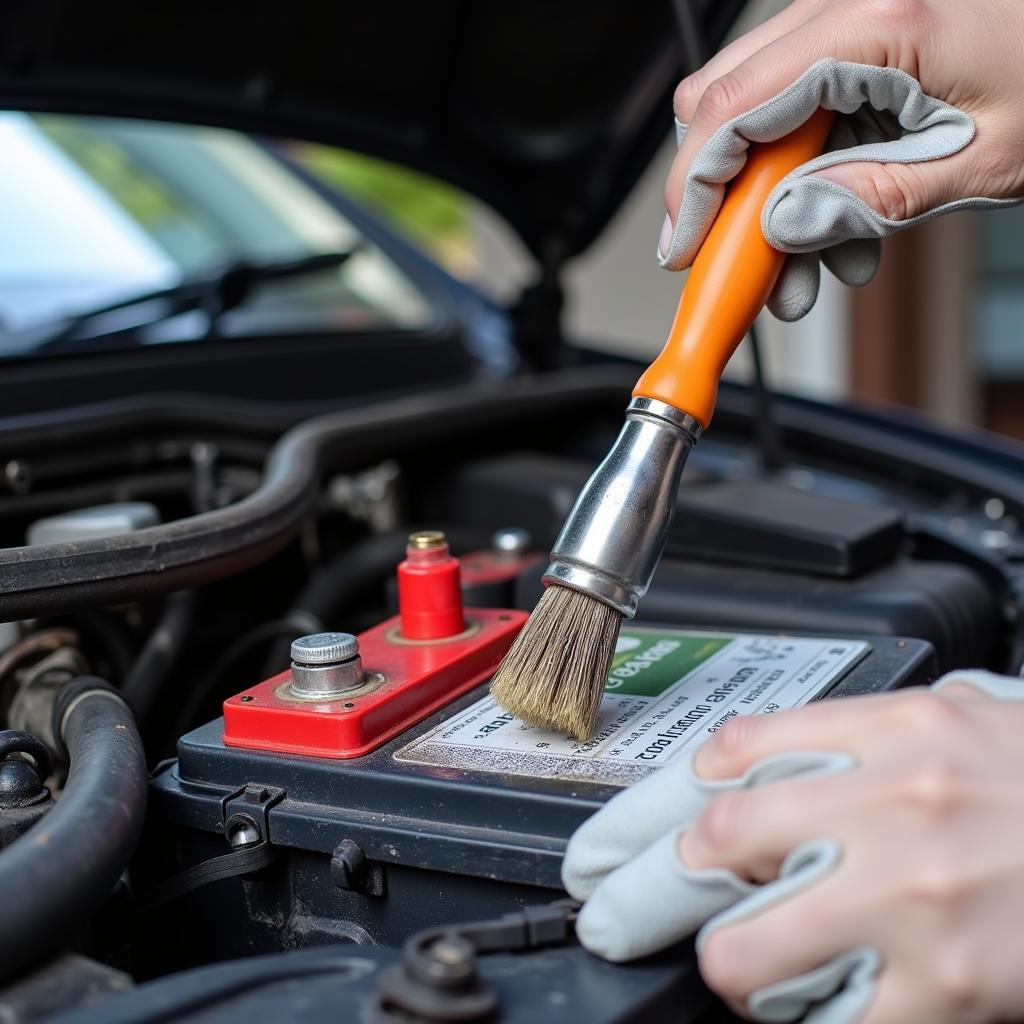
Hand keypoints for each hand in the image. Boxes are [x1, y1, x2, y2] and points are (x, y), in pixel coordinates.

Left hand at [562, 671, 1023, 1022]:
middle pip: (717, 842)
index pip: (730, 752)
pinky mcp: (949, 987)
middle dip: (644, 884)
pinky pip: (835, 1022)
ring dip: (724, 964)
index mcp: (893, 728)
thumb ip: (855, 734)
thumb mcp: (956, 719)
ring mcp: (915, 900)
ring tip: (725, 963)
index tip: (616, 834)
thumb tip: (752, 762)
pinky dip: (806, 1021)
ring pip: (753, 947)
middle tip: (613, 909)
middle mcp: (893, 805)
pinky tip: (807, 1006)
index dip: (653, 800)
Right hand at [660, 0, 1023, 319]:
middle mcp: (850, 5)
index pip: (732, 108)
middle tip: (742, 264)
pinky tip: (841, 225)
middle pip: (723, 102)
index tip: (683, 251)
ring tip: (811, 268)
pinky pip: (799, 111)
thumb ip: (872, 198)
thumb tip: (784, 228)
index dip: (692, 189)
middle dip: (723, 197)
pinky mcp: (862, 40)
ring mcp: (851, 19)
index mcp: (878, 21)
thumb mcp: (982, 160)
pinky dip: (804, 176)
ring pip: (756, 113)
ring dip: (768, 199)